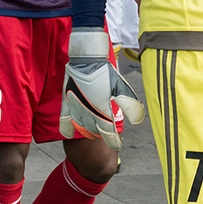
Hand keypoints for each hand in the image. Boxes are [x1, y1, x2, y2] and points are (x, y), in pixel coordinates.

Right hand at [59, 28, 144, 150]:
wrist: (86, 59)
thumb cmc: (105, 72)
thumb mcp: (121, 88)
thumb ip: (129, 105)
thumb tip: (138, 121)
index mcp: (102, 110)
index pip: (108, 134)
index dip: (113, 141)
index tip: (117, 144)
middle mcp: (88, 112)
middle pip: (95, 132)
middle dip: (101, 134)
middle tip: (106, 132)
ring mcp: (76, 109)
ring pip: (82, 128)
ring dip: (88, 132)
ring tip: (94, 131)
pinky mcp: (66, 103)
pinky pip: (64, 121)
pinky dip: (67, 129)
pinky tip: (69, 133)